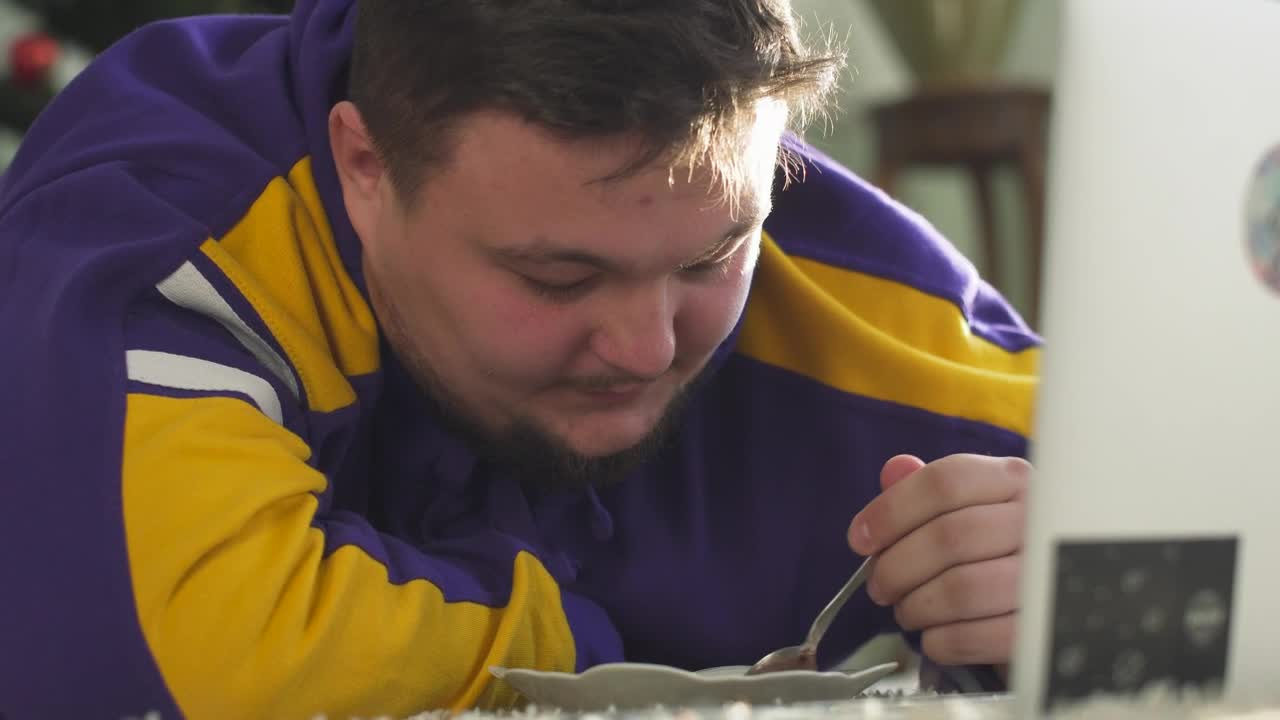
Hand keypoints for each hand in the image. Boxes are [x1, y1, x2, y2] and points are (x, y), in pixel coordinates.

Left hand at [847, 453, 1029, 666]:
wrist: (1062, 606)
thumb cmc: (1000, 552)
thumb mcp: (972, 509)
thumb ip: (932, 491)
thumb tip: (895, 470)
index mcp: (1016, 480)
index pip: (945, 481)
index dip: (891, 511)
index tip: (859, 538)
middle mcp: (1039, 520)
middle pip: (948, 537)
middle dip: (895, 567)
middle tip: (879, 587)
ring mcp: (1049, 576)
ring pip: (960, 589)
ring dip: (916, 606)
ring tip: (906, 611)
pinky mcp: (1046, 629)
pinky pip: (978, 637)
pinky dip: (941, 641)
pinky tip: (934, 638)